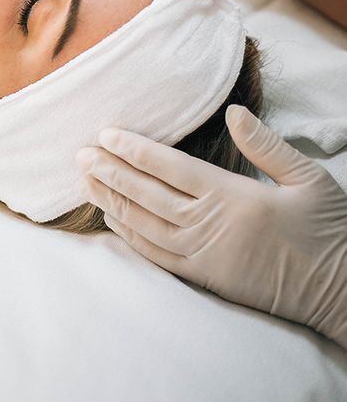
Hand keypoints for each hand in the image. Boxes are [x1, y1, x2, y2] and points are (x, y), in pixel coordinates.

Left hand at [76, 106, 346, 348]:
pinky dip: (130, 237)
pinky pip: (157, 256)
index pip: (170, 167)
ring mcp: (205, 255)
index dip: (135, 150)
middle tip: (80, 154)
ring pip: (145, 225)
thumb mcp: (308, 176)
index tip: (106, 134)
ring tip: (85, 182)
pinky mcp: (206, 278)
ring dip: (112, 202)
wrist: (341, 289)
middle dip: (111, 172)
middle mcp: (211, 225)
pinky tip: (112, 221)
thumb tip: (232, 112)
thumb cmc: (329, 228)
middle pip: (148, 194)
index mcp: (233, 196)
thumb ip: (265, 144)